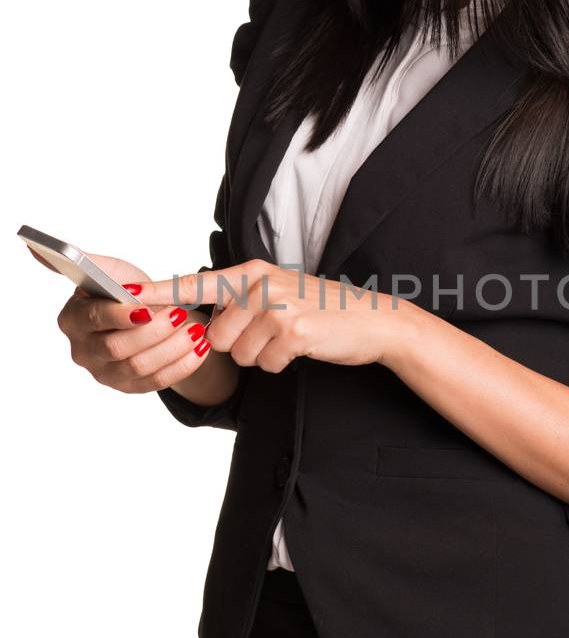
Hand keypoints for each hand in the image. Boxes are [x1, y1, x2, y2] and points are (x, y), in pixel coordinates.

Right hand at [56, 253, 215, 395]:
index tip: (146, 307)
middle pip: (116, 348)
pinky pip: (157, 382)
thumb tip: (40, 248)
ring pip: (140, 367)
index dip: (120, 315)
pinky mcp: (129, 388)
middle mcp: (83, 351)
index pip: (93, 319)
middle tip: (180, 314)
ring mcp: (105, 374)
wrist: (150, 315)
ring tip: (195, 330)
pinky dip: (182, 365)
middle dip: (152, 332)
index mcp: (73, 320)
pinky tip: (200, 349)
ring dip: (172, 348)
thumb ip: (86, 262)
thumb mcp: (111, 271)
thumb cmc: (127, 291)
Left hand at [133, 258, 411, 372]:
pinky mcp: (293, 330)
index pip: (197, 283)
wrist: (371, 320)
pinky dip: (280, 364)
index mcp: (253, 272)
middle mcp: (261, 283)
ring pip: (238, 353)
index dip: (160, 292)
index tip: (128, 294)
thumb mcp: (278, 294)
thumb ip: (241, 303)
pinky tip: (301, 348)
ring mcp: (277, 306)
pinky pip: (264, 363)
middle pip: (216, 335)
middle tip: (271, 334)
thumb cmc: (321, 311)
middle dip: (238, 346)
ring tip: (288, 340)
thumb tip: (206, 328)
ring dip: (260, 356)